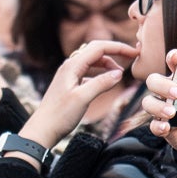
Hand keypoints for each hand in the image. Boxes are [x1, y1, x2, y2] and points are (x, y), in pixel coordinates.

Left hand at [21, 40, 138, 147]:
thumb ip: (101, 84)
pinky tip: (106, 83)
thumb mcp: (83, 98)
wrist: (42, 130)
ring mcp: (69, 75)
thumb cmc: (59, 115)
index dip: (118, 47)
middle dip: (114, 52)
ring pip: (92, 62)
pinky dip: (100, 74)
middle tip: (131, 58)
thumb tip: (118, 73)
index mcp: (72, 65)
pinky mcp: (70, 84)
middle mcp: (70, 66)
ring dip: (107, 64)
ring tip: (119, 75)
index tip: (134, 53)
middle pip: (95, 51)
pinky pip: (88, 72)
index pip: (99, 47)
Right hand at [141, 49, 176, 154]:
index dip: (173, 57)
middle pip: (154, 81)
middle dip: (161, 85)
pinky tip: (167, 127)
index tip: (176, 57)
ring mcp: (165, 109)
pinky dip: (158, 126)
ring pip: (148, 102)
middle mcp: (171, 91)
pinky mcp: (164, 127)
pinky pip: (153, 126)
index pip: (174, 63)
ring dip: (158, 106)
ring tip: (172, 113)